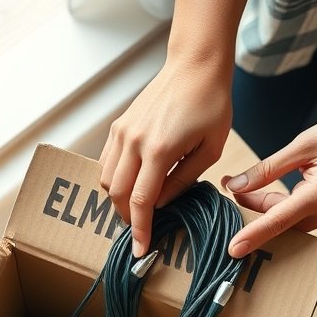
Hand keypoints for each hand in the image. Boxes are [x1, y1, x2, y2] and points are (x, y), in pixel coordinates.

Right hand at [99, 59, 231, 256]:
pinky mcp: (119, 125)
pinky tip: (131, 183)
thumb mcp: (210, 149)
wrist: (195, 65)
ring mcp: (122, 132)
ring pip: (105, 179)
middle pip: (116, 195)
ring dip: (117, 200)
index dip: (140, 230)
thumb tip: (162, 204)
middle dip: (126, 218)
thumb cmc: (211, 105)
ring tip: (137, 208)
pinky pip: (105, 162)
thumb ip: (184, 180)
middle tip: (140, 231)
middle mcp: (134, 141)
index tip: (140, 250)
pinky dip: (113, 179)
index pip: (140, 201)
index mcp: (159, 150)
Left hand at [221, 111, 316, 256]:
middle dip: (252, 206)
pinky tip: (274, 187)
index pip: (277, 221)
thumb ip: (268, 168)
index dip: (252, 235)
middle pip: (278, 220)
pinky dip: (283, 205)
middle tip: (231, 183)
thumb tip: (238, 185)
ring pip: (287, 219)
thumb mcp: (303, 145)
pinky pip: (299, 215)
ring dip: (266, 206)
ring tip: (247, 184)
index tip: (232, 249)